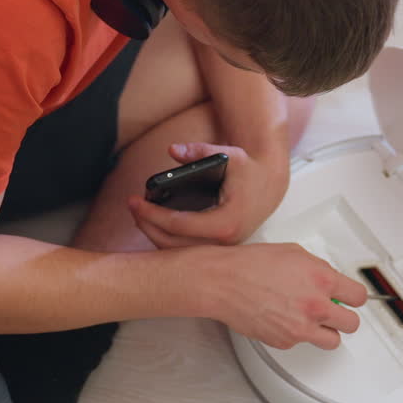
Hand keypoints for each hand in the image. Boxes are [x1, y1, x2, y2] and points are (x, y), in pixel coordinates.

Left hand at [128, 142, 288, 248]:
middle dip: (147, 226)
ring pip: (178, 253)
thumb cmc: (250, 171)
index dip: (152, 214)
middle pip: (173, 244)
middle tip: (132, 206)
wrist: (271, 185)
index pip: (179, 225)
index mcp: (226, 223)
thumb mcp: (229, 155)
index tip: (135, 201)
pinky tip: (153, 224)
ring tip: (139, 214)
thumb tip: (173, 150)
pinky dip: (168, 239)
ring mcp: (222, 250)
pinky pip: (187, 251)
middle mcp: (224, 243)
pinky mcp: (219, 249)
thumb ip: (199, 151)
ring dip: (155, 235)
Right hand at [190, 243, 368, 349]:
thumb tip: (328, 278)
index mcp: (321, 279)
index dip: (354, 297)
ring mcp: (301, 327)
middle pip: (352, 324)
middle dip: (344, 316)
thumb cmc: (250, 264)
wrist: (223, 282)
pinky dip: (298, 334)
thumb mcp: (293, 252)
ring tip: (314, 321)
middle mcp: (315, 306)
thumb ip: (317, 268)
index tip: (350, 297)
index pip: (358, 296)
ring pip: (333, 341)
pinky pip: (303, 343)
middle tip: (335, 311)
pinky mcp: (286, 342)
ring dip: (327, 331)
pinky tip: (285, 319)